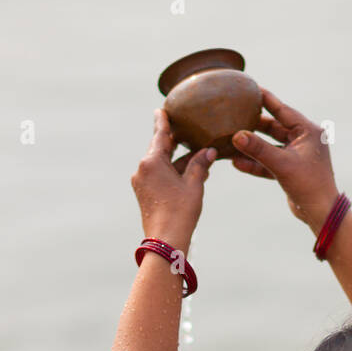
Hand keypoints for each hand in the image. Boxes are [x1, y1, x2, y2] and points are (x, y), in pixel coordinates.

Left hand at [131, 109, 215, 251]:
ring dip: (177, 159)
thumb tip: (209, 151)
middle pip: (160, 148)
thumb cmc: (180, 212)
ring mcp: (141, 182)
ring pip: (161, 163)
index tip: (161, 109)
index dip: (162, 120)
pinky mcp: (144, 194)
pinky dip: (172, 171)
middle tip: (183, 129)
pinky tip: (187, 172)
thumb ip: (199, 164)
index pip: (159, 134)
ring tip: (195, 154)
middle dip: (174, 141)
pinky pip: (159, 176)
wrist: (165, 241)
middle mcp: (143, 169)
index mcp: (152, 161)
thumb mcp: (194, 185)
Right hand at [231, 88, 338, 230]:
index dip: (266, 100)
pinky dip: (256, 163)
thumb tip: (236, 136)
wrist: (320, 212)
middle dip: (255, 124)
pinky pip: (270, 163)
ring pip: (270, 146)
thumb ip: (258, 149)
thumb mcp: (281, 164)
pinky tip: (237, 163)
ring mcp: (297, 156)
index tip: (251, 88)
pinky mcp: (291, 170)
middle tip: (236, 115)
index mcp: (308, 131)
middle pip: (274, 127)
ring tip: (232, 140)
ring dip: (253, 146)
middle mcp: (304, 140)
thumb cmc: (308, 185)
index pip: (283, 110)